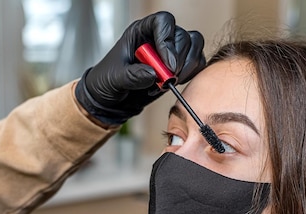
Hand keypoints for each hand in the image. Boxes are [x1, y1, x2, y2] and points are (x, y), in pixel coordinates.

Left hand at [75, 11, 205, 124]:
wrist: (113, 100)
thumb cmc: (109, 82)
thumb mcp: (114, 79)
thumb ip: (132, 75)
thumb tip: (153, 74)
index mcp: (141, 31)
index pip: (163, 22)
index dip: (168, 40)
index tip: (168, 65)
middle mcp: (158, 37)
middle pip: (182, 36)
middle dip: (179, 59)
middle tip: (168, 78)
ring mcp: (171, 51)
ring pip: (194, 46)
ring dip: (187, 67)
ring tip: (170, 82)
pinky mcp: (180, 66)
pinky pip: (197, 62)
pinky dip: (191, 75)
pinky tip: (174, 85)